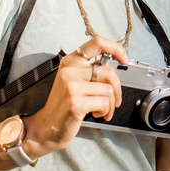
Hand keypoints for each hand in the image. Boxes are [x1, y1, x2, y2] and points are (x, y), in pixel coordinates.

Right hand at [23, 38, 128, 159]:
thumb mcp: (74, 81)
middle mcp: (70, 71)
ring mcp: (72, 86)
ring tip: (102, 110)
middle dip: (117, 89)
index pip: (97, 43)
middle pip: (108, 72)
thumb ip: (90, 72)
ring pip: (108, 89)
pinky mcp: (76, 102)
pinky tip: (96, 114)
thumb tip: (115, 66)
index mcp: (70, 62)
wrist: (46, 127)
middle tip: (115, 99)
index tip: (123, 58)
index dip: (115, 48)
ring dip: (110, 104)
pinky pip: (104, 103)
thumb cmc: (63, 105)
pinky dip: (105, 111)